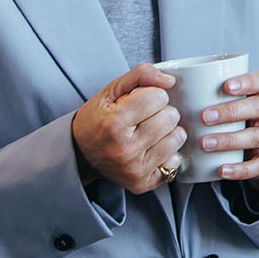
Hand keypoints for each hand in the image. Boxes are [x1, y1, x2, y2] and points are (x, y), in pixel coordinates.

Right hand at [72, 64, 184, 194]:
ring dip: (167, 131)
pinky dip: (167, 153)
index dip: (151, 95)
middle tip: (143, 118)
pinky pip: (176, 160)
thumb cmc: (97, 120)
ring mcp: (135, 169)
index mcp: (115, 123)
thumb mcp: (111, 90)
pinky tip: (150, 149)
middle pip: (171, 117)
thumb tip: (170, 80)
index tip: (139, 102)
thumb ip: (141, 75)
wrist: (80, 154)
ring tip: (148, 132)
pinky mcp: (144, 182)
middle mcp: (126, 149)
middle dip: (160, 112)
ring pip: (178, 137)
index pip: (159, 97)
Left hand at [197, 70, 258, 183]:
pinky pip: (258, 165)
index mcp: (254, 95)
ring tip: (205, 144)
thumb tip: (163, 80)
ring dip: (230, 139)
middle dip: (231, 111)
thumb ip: (193, 92)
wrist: (239, 152)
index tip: (225, 86)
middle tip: (204, 117)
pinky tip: (222, 169)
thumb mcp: (212, 104)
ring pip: (257, 135)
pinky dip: (240, 168)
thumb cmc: (218, 121)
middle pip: (258, 106)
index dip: (247, 81)